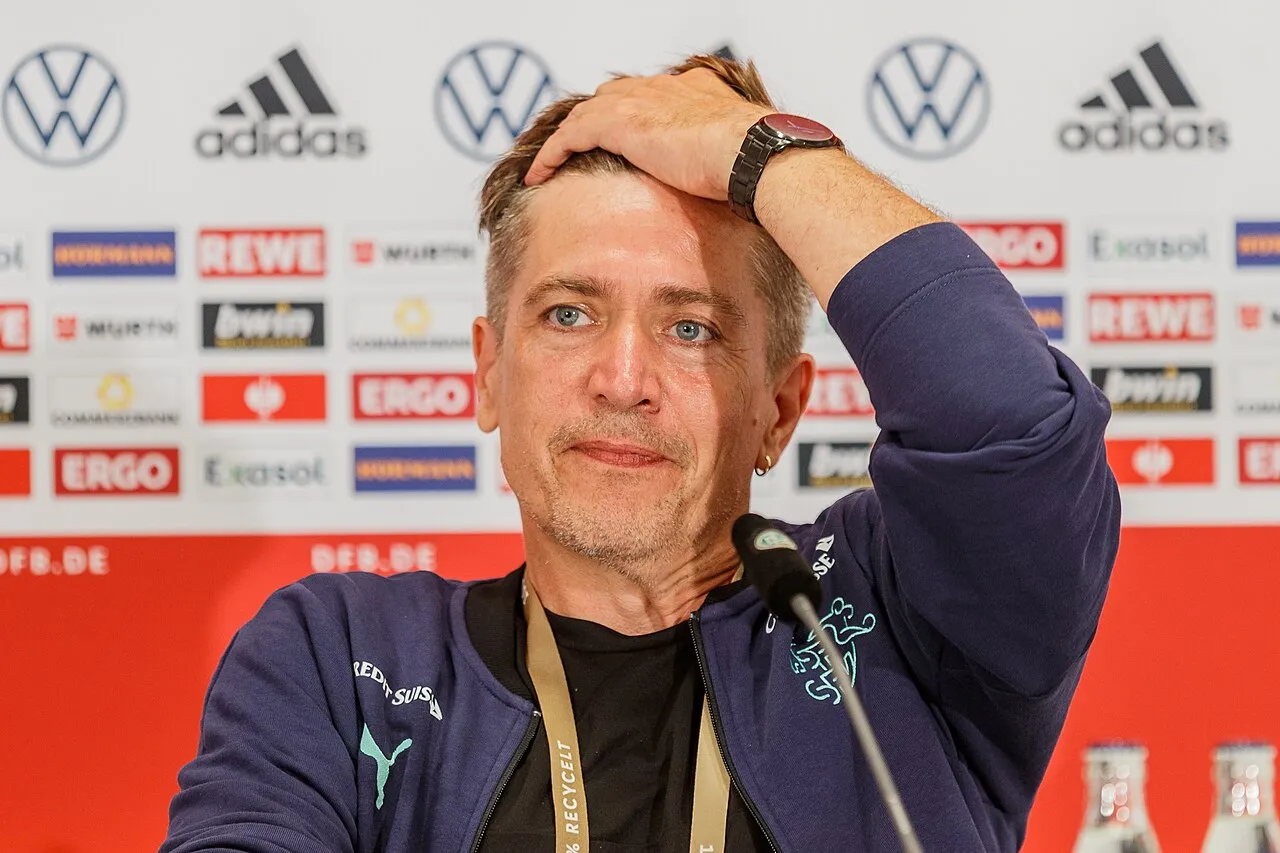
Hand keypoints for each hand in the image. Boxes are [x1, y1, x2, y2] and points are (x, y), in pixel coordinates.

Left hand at [523, 68, 771, 200]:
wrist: (752, 152)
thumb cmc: (758, 163)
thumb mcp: (741, 158)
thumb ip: (728, 162)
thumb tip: (737, 188)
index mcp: (695, 89)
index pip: (651, 95)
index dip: (630, 114)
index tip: (622, 135)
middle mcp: (662, 88)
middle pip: (612, 97)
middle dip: (592, 119)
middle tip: (575, 145)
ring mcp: (639, 102)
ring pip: (585, 114)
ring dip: (565, 138)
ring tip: (548, 162)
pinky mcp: (618, 122)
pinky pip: (569, 135)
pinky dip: (551, 154)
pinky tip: (538, 174)